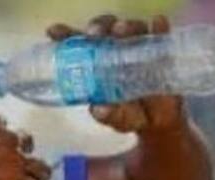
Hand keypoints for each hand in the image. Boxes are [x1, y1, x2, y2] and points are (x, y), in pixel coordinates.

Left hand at [47, 15, 186, 133]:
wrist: (160, 120)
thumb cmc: (131, 115)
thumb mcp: (119, 119)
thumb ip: (111, 115)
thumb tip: (99, 109)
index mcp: (96, 65)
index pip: (78, 45)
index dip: (65, 36)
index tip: (54, 31)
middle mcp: (114, 50)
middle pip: (103, 30)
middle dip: (97, 27)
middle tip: (94, 34)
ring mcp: (137, 47)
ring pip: (129, 28)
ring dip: (124, 26)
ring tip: (121, 30)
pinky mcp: (159, 49)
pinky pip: (159, 35)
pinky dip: (158, 28)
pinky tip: (158, 22)